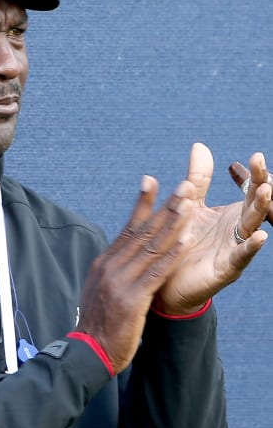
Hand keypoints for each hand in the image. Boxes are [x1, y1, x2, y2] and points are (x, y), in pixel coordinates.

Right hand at [76, 176, 195, 373]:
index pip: (127, 229)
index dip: (142, 205)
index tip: (151, 181)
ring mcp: (120, 282)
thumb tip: (123, 258)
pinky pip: (156, 272)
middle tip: (183, 185)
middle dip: (165, 207)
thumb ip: (113, 273)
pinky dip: (171, 254)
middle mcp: (111, 267)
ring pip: (151, 247)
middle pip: (142, 232)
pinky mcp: (132, 299)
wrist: (88, 351)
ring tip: (189, 203)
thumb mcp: (100, 291)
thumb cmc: (98, 325)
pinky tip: (185, 240)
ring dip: (173, 224)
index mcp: (104, 264)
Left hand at [153, 143, 269, 314]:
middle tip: (263, 168)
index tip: (255, 156)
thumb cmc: (181, 243)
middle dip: (262, 186)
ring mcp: (233, 249)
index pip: (250, 190)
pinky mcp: (225, 269)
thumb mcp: (189, 206)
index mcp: (231, 214)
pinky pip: (241, 257)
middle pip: (256, 205)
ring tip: (265, 191)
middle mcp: (237, 230)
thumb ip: (197, 179)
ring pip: (252, 227)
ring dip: (260, 209)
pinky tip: (259, 236)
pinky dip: (250, 247)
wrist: (165, 281)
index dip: (256, 175)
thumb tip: (199, 146)